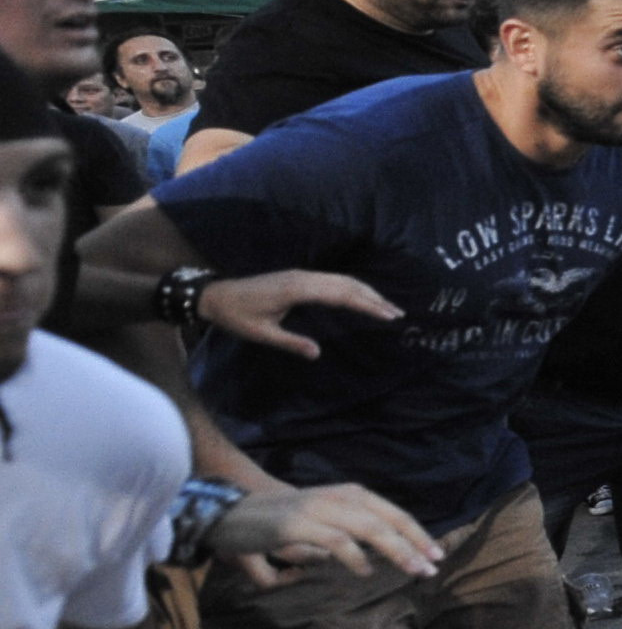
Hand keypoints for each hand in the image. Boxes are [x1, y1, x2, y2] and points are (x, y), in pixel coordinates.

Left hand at [193, 268, 402, 355]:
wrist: (215, 294)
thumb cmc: (236, 316)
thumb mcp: (260, 333)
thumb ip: (290, 342)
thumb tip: (317, 353)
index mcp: (297, 290)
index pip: (341, 296)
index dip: (367, 305)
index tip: (388, 316)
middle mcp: (303, 278)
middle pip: (347, 284)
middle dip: (374, 298)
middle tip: (397, 313)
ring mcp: (302, 275)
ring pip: (342, 279)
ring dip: (366, 291)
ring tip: (386, 305)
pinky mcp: (299, 277)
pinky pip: (333, 279)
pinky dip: (352, 288)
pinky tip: (360, 297)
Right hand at [207, 482, 440, 583]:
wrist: (229, 514)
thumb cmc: (277, 523)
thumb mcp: (318, 524)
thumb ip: (346, 534)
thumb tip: (370, 557)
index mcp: (346, 495)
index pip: (392, 513)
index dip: (417, 533)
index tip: (436, 555)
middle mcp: (336, 497)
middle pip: (387, 520)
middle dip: (414, 544)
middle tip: (433, 568)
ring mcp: (317, 509)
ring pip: (369, 528)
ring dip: (395, 551)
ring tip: (412, 571)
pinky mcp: (296, 524)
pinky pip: (335, 540)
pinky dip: (354, 556)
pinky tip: (364, 571)